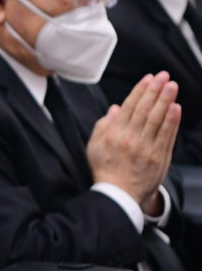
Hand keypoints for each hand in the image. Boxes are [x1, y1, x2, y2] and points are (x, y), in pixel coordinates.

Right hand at [87, 71, 180, 204]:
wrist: (118, 194)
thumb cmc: (105, 169)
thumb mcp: (94, 146)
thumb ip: (103, 125)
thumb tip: (116, 108)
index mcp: (114, 134)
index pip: (130, 107)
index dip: (140, 91)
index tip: (148, 78)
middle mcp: (131, 139)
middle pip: (145, 110)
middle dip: (155, 91)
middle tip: (164, 76)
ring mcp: (146, 148)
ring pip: (157, 120)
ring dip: (165, 101)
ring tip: (172, 86)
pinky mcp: (159, 158)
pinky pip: (167, 136)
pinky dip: (172, 121)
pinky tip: (176, 108)